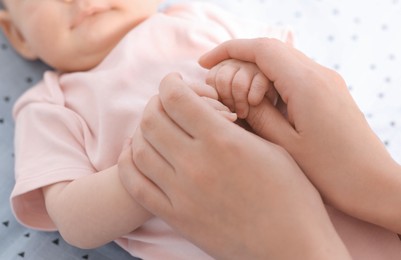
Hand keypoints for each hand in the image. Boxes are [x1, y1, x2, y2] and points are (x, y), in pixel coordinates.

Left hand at [122, 73, 350, 259]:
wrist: (290, 246)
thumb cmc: (291, 195)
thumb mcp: (272, 149)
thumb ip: (235, 127)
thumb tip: (212, 112)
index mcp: (223, 141)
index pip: (175, 98)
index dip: (170, 82)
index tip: (175, 81)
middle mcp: (196, 164)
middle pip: (152, 119)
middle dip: (156, 103)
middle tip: (166, 103)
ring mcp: (182, 193)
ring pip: (139, 148)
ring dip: (142, 131)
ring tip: (155, 128)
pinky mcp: (176, 217)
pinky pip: (136, 184)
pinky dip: (129, 163)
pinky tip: (138, 153)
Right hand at [200, 38, 400, 231]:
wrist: (374, 184)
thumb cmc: (333, 172)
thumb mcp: (285, 145)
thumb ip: (258, 113)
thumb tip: (239, 94)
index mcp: (306, 83)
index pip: (260, 48)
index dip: (228, 51)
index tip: (204, 64)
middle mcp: (319, 74)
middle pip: (269, 52)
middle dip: (238, 66)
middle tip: (224, 98)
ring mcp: (326, 82)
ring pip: (280, 64)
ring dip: (254, 76)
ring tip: (240, 105)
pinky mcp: (329, 93)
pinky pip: (293, 77)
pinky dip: (270, 84)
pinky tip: (259, 105)